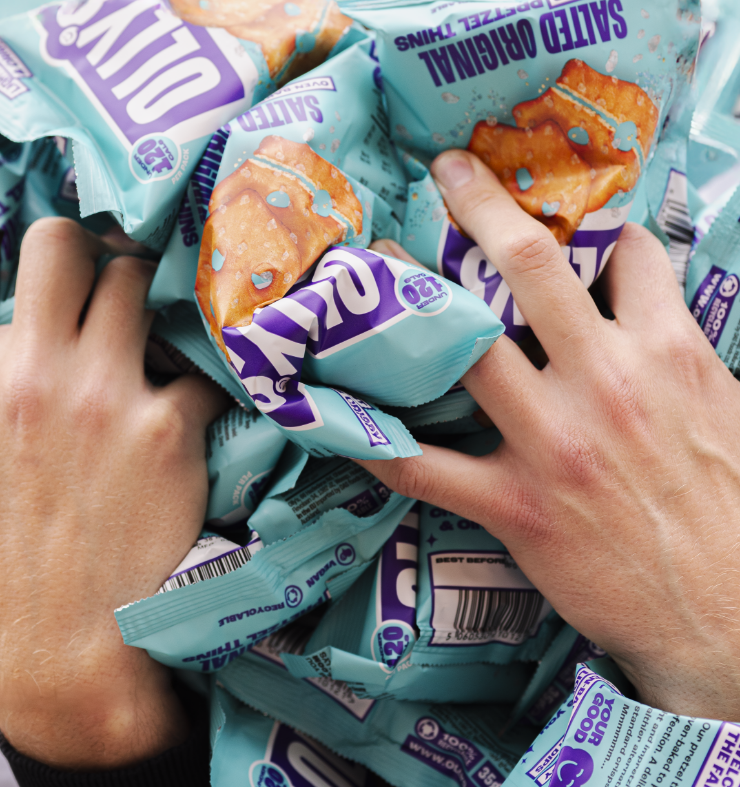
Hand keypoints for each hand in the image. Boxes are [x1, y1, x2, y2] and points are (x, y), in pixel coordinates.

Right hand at [0, 219, 228, 767]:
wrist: (56, 647)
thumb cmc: (8, 555)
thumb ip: (6, 377)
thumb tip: (27, 329)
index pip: (42, 254)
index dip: (74, 256)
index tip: (94, 270)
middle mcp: (47, 369)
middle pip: (98, 252)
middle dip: (121, 260)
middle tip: (137, 292)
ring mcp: (115, 396)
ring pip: (157, 295)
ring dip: (168, 309)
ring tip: (177, 336)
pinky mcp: (174, 432)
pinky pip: (208, 372)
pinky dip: (212, 377)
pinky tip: (208, 397)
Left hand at [365, 151, 739, 721]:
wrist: (730, 615)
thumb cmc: (732, 512)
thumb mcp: (728, 410)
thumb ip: (681, 356)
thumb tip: (646, 314)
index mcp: (668, 353)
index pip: (627, 255)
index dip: (594, 227)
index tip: (558, 212)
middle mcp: (606, 382)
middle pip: (531, 266)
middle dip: (484, 205)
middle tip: (447, 172)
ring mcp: (554, 442)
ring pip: (466, 349)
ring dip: (413, 302)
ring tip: (370, 270)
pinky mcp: (516, 506)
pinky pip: (427, 469)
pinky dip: (377, 444)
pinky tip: (337, 418)